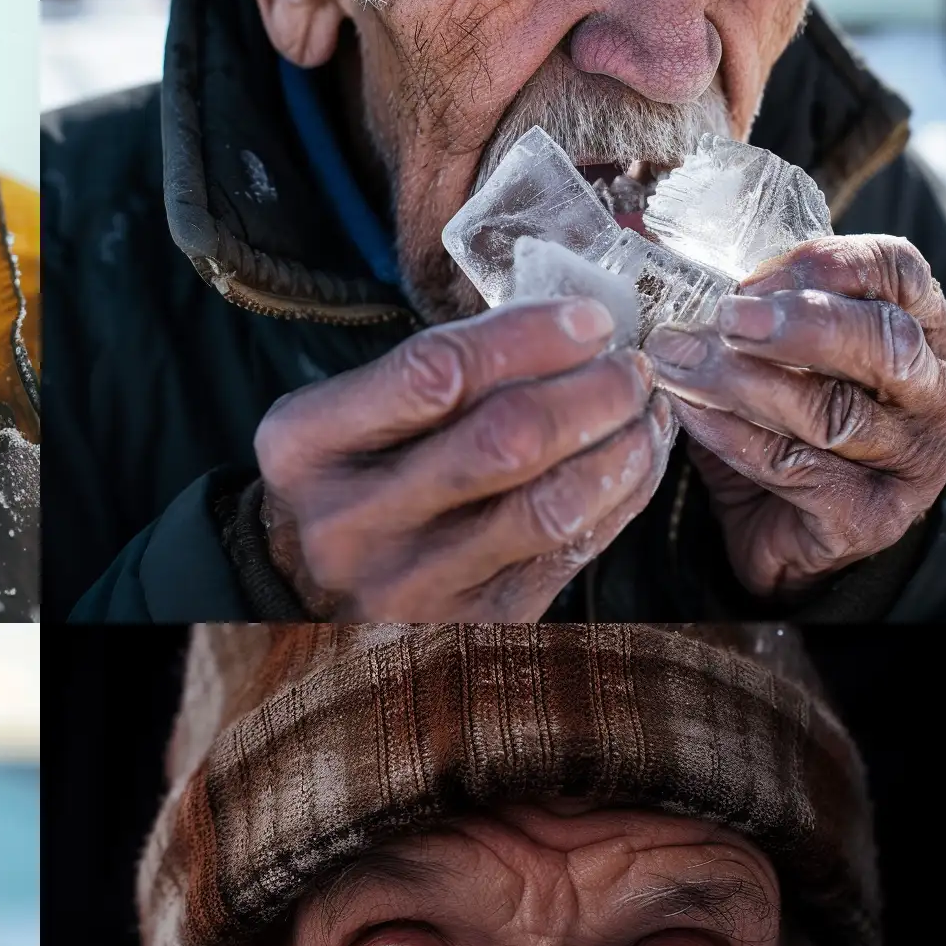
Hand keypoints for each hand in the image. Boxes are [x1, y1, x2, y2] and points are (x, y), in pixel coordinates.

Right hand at [255, 298, 671, 618]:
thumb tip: (569, 331)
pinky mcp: (467, 625)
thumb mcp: (345, 418)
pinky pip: (568, 555)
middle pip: (504, 440)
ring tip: (641, 413)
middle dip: (592, 391)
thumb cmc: (345, 482)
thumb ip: (430, 375)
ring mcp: (409, 586)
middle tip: (629, 368)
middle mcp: (349, 523)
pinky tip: (633, 462)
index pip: (434, 372)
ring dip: (619, 447)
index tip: (588, 320)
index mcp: (306, 446)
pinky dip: (620, 498)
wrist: (303, 597)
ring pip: (550, 507)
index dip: (530, 337)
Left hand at [644, 237, 945, 596]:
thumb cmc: (783, 432)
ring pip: (832, 410)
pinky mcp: (870, 516)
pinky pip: (796, 468)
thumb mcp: (777, 361)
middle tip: (724, 317)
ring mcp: (913, 461)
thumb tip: (659, 251)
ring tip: (679, 361)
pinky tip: (689, 414)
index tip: (747, 278)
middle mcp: (936, 394)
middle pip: (883, 340)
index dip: (823, 263)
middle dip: (797, 323)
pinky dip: (733, 435)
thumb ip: (750, 314)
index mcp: (925, 333)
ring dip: (744, 382)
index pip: (899, 271)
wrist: (787, 540)